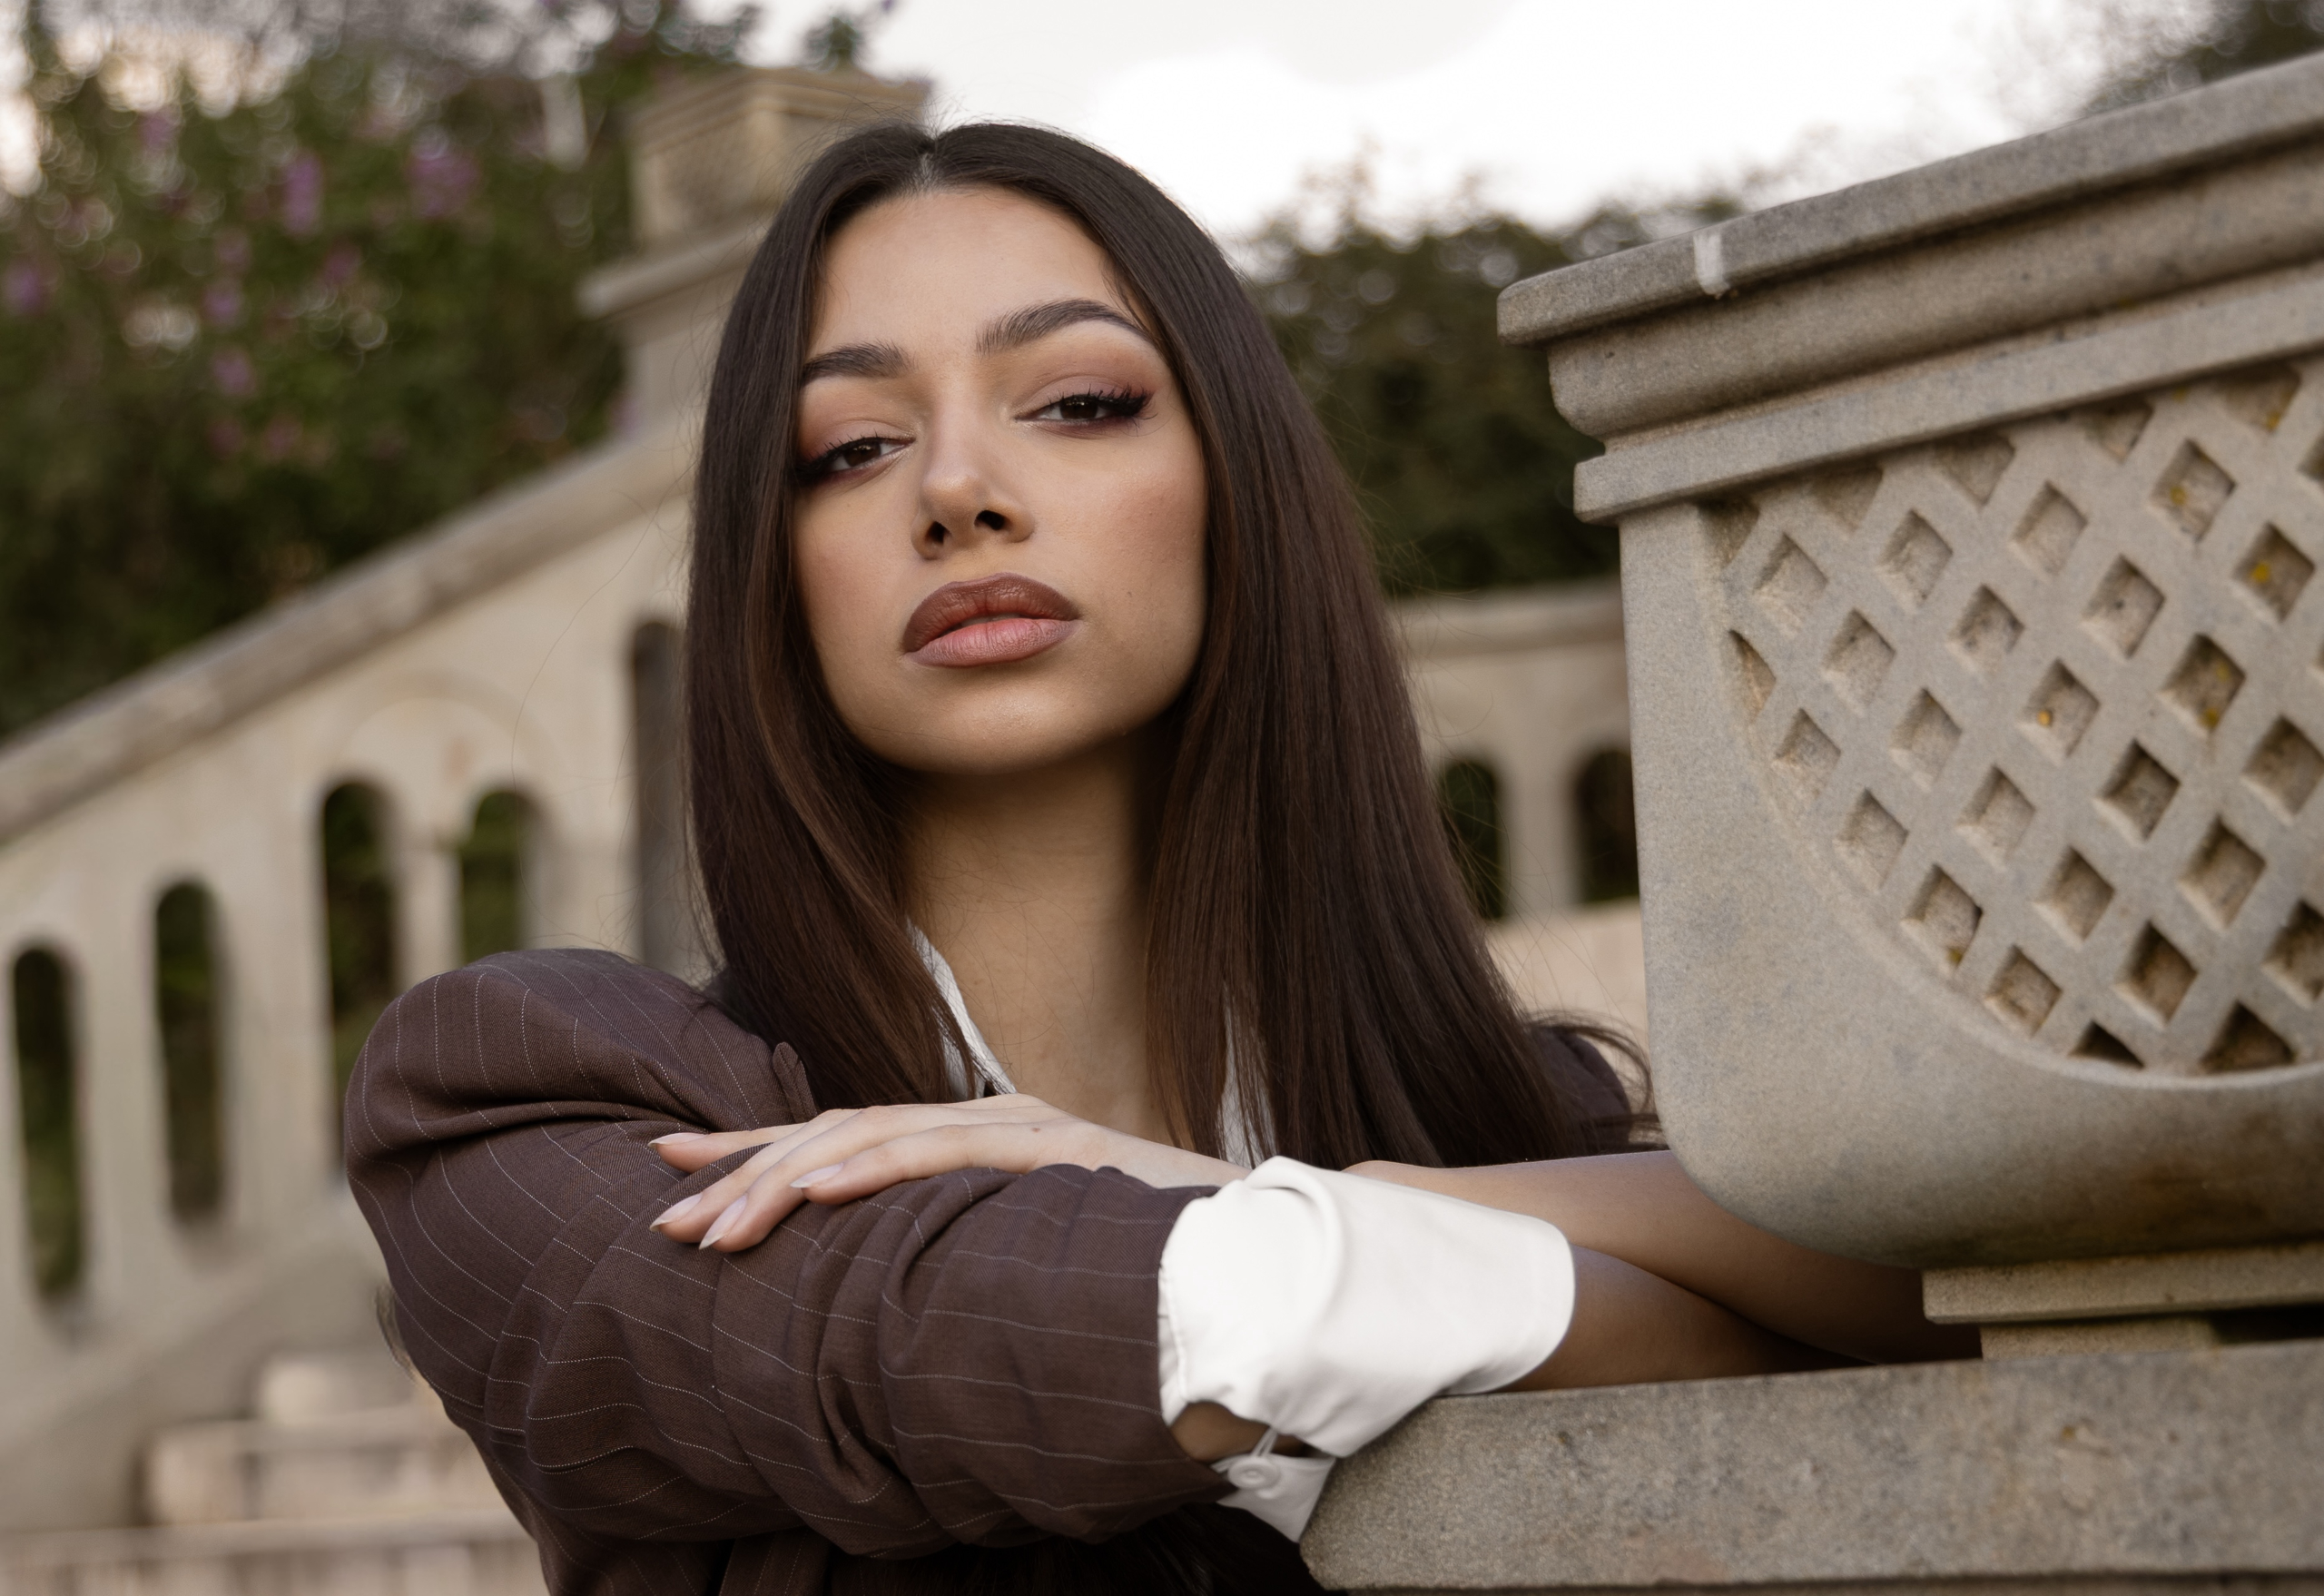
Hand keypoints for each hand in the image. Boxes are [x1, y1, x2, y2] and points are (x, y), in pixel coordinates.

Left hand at [647, 1096, 1247, 1252]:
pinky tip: (813, 1187)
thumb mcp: (1028, 1262)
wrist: (1261, 1254)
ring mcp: (1023, 1127)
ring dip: (786, 1180)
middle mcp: (990, 1120)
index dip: (752, 1150)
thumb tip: (883, 1295)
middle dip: (743, 1172)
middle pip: (840, 1131)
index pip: (844, 1137)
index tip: (665, 1166)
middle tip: (662, 1215)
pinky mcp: (1056, 1152)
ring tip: (713, 1223)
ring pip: (876, 1138)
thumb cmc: (1146, 1272)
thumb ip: (964, 1255)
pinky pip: (947, 1155)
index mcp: (975, 1143)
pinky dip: (873, 1167)